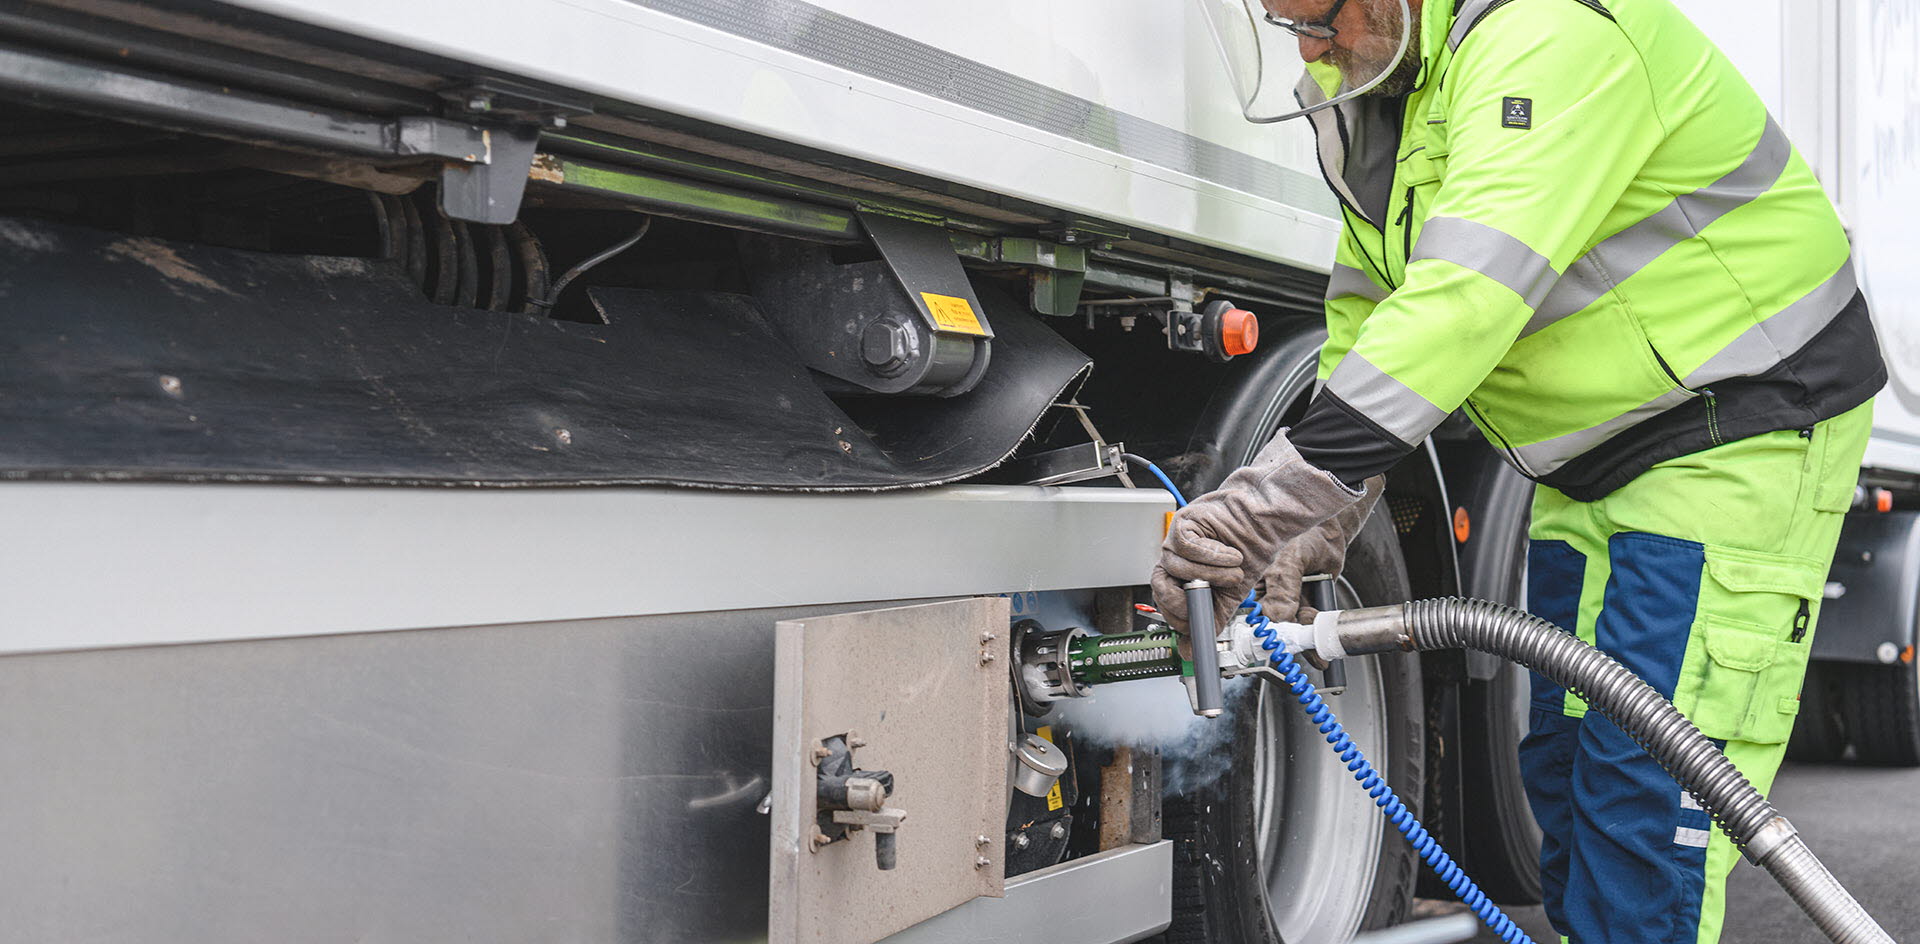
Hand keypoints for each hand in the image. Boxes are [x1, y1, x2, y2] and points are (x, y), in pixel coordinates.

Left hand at [1150, 430, 1363, 633]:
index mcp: (1181, 580)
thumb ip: (1210, 620)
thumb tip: (1188, 651)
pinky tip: (1229, 553)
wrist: (1262, 524)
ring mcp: (1175, 543)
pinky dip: (1212, 554)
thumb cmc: (1247, 552)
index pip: (1165, 605)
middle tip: (1214, 592)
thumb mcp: (1230, 596)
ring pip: (1177, 569)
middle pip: (1161, 589)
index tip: (1198, 621)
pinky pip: (1187, 547)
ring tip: (1234, 566)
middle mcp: (1174, 562)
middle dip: (1189, 596)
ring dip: (1212, 573)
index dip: (1180, 615)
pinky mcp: (1182, 524)